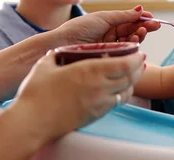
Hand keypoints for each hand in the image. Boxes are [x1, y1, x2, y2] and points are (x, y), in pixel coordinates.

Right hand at [11, 49, 145, 140]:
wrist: (33, 122)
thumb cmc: (36, 93)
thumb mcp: (45, 65)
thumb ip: (56, 56)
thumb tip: (56, 52)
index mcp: (90, 70)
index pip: (125, 64)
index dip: (136, 58)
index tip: (140, 53)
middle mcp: (99, 87)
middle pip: (130, 78)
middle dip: (139, 69)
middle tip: (141, 63)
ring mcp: (99, 103)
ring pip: (126, 93)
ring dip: (132, 83)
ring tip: (131, 77)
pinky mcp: (95, 116)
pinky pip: (116, 104)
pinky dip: (121, 95)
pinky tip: (116, 91)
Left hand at [56, 5, 159, 44]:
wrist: (64, 44)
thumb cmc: (79, 28)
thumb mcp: (103, 18)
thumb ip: (122, 15)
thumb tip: (140, 9)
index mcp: (108, 23)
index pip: (128, 21)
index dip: (140, 19)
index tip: (151, 17)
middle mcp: (110, 35)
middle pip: (132, 31)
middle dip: (144, 27)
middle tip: (155, 25)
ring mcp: (110, 47)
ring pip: (130, 42)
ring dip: (139, 36)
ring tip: (141, 32)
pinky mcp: (110, 57)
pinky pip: (125, 52)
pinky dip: (132, 46)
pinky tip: (136, 41)